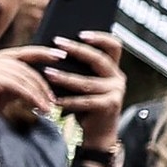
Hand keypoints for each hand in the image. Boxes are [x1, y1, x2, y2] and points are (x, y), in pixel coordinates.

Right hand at [0, 49, 59, 125]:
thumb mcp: (0, 92)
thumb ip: (15, 84)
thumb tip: (37, 85)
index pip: (19, 53)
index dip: (40, 53)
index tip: (59, 56)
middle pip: (24, 67)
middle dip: (41, 83)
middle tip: (53, 98)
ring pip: (23, 78)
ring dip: (39, 94)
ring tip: (48, 107)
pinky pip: (19, 87)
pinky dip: (32, 98)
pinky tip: (40, 108)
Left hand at [45, 30, 125, 149]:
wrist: (98, 134)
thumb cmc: (87, 106)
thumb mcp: (85, 84)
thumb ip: (78, 70)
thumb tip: (55, 51)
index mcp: (113, 70)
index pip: (114, 46)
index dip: (100, 37)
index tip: (80, 33)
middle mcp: (118, 79)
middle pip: (99, 59)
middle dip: (77, 50)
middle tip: (57, 43)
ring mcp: (116, 93)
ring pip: (87, 82)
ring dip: (65, 77)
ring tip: (47, 72)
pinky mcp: (109, 106)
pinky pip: (85, 101)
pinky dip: (68, 100)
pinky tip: (53, 98)